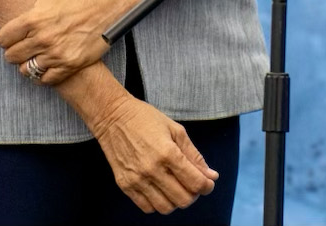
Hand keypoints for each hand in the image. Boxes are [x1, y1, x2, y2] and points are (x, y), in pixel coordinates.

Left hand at [0, 0, 115, 84]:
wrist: (110, 7)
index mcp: (34, 18)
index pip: (2, 38)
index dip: (5, 37)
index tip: (13, 35)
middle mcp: (43, 38)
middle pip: (11, 56)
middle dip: (15, 52)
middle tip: (24, 46)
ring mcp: (56, 53)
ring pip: (26, 70)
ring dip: (28, 65)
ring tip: (35, 56)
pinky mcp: (69, 65)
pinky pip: (45, 79)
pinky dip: (44, 75)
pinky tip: (48, 64)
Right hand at [88, 93, 218, 213]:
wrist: (113, 117)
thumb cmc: (147, 119)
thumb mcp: (176, 130)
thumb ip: (194, 155)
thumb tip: (212, 176)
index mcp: (168, 153)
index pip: (195, 182)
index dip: (207, 186)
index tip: (208, 183)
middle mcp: (152, 169)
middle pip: (182, 199)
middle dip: (194, 195)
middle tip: (193, 184)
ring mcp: (136, 179)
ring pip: (165, 207)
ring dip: (176, 201)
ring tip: (177, 188)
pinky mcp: (124, 185)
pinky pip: (146, 207)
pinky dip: (158, 203)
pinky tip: (161, 190)